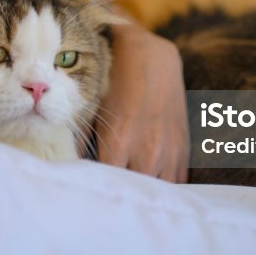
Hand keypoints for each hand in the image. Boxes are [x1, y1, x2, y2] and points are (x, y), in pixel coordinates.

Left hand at [94, 22, 189, 182]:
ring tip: (132, 193)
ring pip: (159, 192)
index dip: (97, 189)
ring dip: (145, 193)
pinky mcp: (184, 149)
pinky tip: (152, 185)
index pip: (106, 183)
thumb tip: (71, 165)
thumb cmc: (116, 80)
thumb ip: (82, 138)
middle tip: (109, 196)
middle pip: (133, 192)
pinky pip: (177, 182)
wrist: (155, 58)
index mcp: (120, 141)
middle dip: (121, 194)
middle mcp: (147, 151)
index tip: (90, 191)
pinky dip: (164, 187)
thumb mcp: (94, 106)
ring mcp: (169, 152)